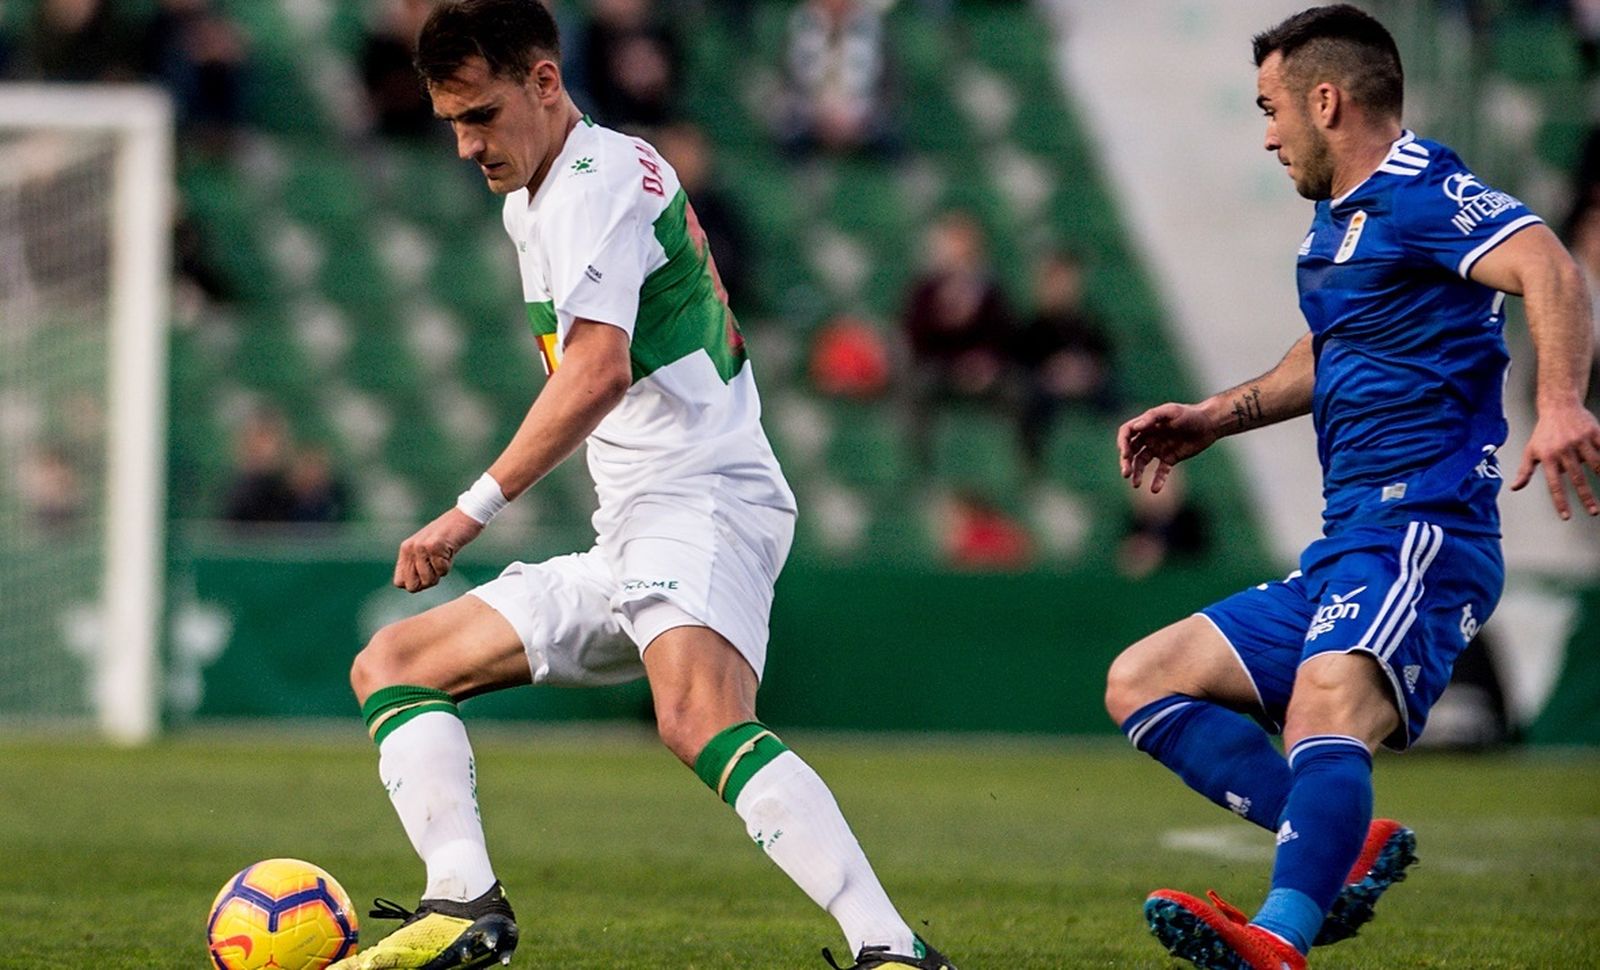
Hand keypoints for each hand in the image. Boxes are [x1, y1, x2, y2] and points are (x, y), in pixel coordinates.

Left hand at [393, 508, 482, 591]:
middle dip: (427, 582)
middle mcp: (410, 548)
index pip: (400, 582)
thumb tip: (412, 588)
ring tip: (444, 556)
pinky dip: (449, 565)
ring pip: (428, 580)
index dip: (416, 583)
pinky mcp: (435, 546)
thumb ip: (417, 564)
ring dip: (440, 573)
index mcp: (405, 550)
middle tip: (437, 566)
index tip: (428, 573)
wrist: (465, 516)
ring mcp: (421, 547)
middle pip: (412, 586)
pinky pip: (442, 571)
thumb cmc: (449, 535)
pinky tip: (450, 551)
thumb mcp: (427, 548)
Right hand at [1117, 402, 1218, 493]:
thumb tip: (1135, 427)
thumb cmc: (1191, 414)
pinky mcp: (1170, 458)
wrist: (1210, 424)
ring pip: (1142, 463)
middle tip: (1125, 473)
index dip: (1122, 443)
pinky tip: (1155, 490)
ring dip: (1137, 473)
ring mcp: (1159, 449)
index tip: (1124, 454)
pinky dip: (1157, 481)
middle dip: (1126, 462)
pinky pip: (1160, 472)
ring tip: (1136, 484)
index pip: (1127, 433)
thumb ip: (1152, 417)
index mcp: (1147, 424)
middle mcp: (1150, 437)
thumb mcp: (1172, 412)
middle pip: (1131, 450)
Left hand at [1511, 403, 1599, 519]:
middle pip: (1577, 478)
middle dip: (1585, 497)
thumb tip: (1514, 488)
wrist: (1558, 406)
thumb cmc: (1544, 432)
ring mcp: (1580, 441)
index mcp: (1548, 457)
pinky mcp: (1594, 432)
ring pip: (1595, 464)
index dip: (1560, 501)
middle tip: (1593, 512)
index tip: (1566, 517)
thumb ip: (1525, 471)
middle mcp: (1564, 450)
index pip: (1554, 484)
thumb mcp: (1531, 450)